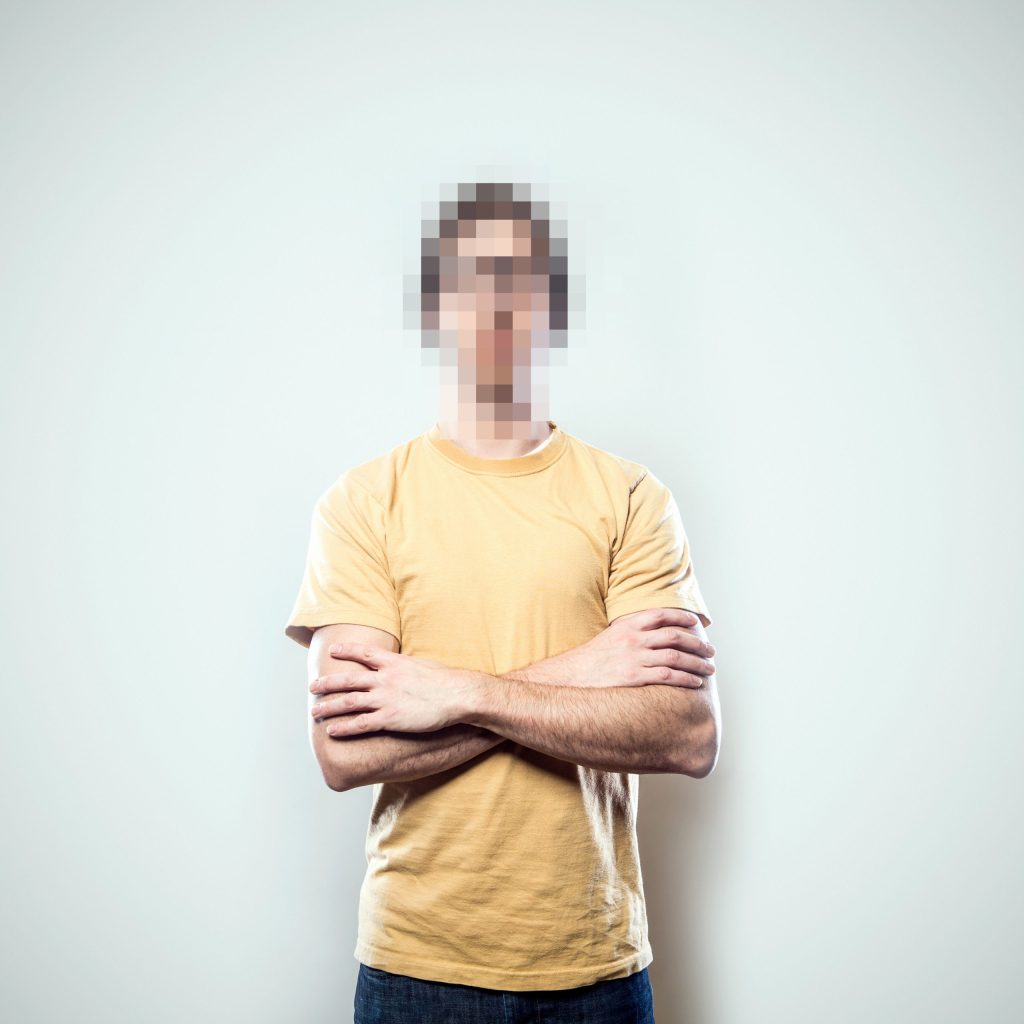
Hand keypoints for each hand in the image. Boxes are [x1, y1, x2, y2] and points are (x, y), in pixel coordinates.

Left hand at [309, 642, 477, 734]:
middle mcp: (386, 679)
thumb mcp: (423, 665)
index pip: (364, 654)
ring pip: (349, 702)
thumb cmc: (446, 680)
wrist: (458, 695)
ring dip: (329, 706)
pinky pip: (361, 724)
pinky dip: (344, 727)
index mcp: (395, 663)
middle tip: (313, 686)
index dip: (347, 650)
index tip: (333, 650)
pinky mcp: (390, 718)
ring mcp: (386, 699)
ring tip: (315, 711)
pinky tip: (332, 730)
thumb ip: (406, 667)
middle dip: (328, 683)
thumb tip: (401, 667)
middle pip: (349, 679)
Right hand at [508, 607, 714, 688]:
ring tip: (709, 669)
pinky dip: (685, 678)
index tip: (698, 625)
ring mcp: (634, 658)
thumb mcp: (611, 637)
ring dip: (697, 662)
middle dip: (697, 644)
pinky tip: (695, 682)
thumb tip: (654, 633)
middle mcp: (633, 638)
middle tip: (710, 651)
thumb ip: (632, 632)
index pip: (663, 615)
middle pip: (675, 636)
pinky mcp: (634, 677)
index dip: (684, 619)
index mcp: (628, 625)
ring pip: (676, 657)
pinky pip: (667, 676)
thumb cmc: (592, 660)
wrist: (571, 677)